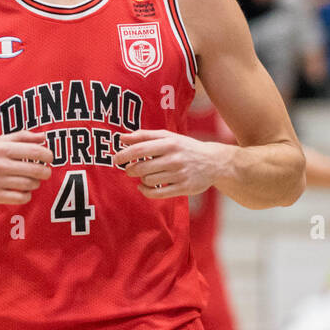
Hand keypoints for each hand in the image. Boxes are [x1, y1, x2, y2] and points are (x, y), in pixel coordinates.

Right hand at [0, 129, 53, 204]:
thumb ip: (21, 137)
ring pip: (30, 185)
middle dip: (45, 172)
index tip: (48, 158)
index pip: (36, 152)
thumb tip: (44, 138)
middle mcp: (0, 164)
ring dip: (35, 183)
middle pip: (36, 170)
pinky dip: (26, 195)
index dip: (48, 156)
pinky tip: (23, 191)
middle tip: (43, 172)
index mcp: (2, 148)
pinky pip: (21, 198)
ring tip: (30, 181)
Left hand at [114, 129, 230, 198]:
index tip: (116, 159)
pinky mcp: (184, 188)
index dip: (124, 155)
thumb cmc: (184, 148)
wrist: (214, 162)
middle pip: (141, 168)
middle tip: (130, 169)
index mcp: (169, 143)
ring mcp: (180, 174)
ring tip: (145, 174)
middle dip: (130, 169)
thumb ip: (144, 136)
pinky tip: (143, 186)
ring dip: (141, 179)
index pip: (140, 150)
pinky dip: (145, 191)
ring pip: (148, 180)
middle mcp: (175, 158)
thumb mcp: (168, 137)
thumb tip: (121, 137)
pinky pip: (156, 194)